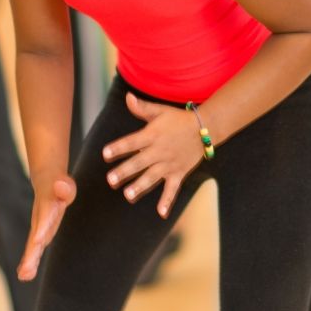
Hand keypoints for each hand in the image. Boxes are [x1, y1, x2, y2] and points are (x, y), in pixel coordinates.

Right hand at [18, 174, 76, 280]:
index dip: (42, 228)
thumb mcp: (66, 185)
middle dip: (32, 253)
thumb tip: (61, 185)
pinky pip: (35, 249)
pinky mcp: (40, 234)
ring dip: (29, 261)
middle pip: (35, 237)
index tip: (37, 240)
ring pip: (33, 246)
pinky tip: (25, 275)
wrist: (46, 184)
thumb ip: (65, 188)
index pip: (46, 217)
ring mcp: (39, 228)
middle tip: (26, 270)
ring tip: (24, 276)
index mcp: (48, 207)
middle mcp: (40, 220)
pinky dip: (30, 261)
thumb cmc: (60, 186)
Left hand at [102, 93, 203, 217]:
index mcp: (152, 135)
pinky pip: (173, 189)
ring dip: (140, 186)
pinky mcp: (179, 173)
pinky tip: (161, 213)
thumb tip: (128, 97)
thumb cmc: (178, 119)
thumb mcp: (160, 111)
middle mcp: (159, 151)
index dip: (119, 147)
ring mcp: (169, 164)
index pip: (132, 142)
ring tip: (128, 195)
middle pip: (139, 162)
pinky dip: (168, 201)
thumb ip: (142, 108)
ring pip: (153, 177)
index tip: (105, 154)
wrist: (205, 128)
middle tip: (111, 180)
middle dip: (125, 171)